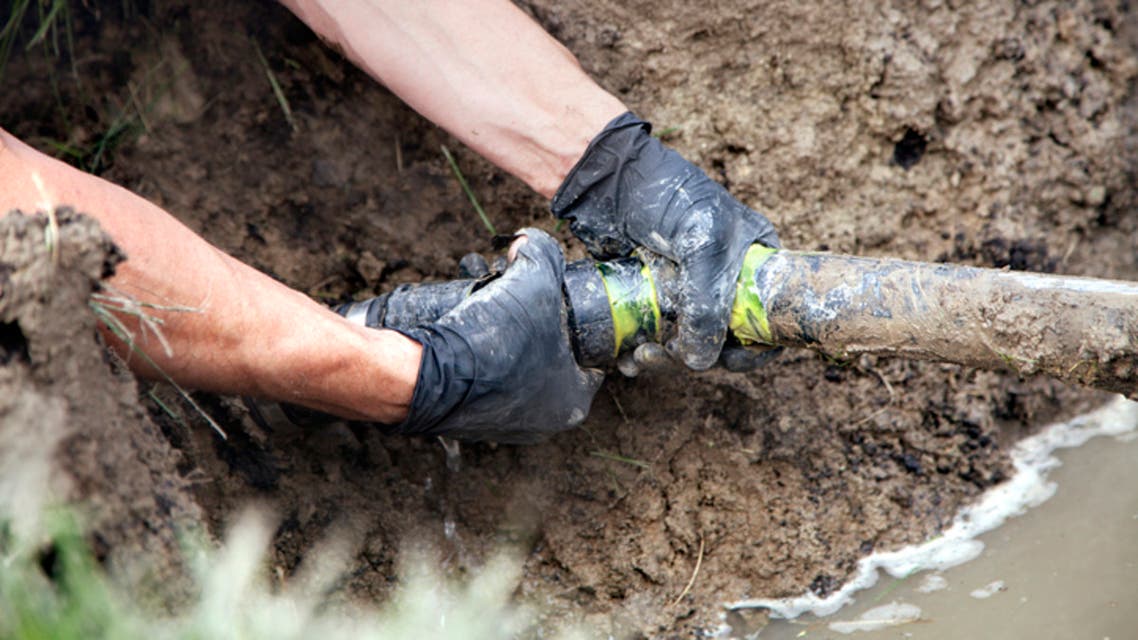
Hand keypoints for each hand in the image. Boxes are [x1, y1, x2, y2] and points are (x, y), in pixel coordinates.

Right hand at [392, 229, 602, 442]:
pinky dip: (479, 359)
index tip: (560, 306)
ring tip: (490, 312)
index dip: (577, 326)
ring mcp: (504, 426)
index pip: (589, 360)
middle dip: (536, 328)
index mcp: (572, 400)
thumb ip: (543, 254)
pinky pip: (484, 382)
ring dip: (505, 342)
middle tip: (519, 304)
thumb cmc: (492, 342)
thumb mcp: (534, 282)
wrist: (425, 376)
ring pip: (515, 370)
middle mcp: (542, 421)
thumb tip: (529, 242)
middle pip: (550, 361)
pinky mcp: (469, 421)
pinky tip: (469, 335)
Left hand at [551, 112, 779, 370]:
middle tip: (667, 354)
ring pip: (686, 345)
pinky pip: (655, 338)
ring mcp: (686, 292)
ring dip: (665, 359)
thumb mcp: (703, 244)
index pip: (769, 319)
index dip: (754, 348)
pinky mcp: (651, 299)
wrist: (609, 178)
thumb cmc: (668, 197)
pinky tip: (626, 358)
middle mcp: (724, 282)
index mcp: (753, 264)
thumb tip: (700, 362)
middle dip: (697, 356)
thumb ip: (708, 303)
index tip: (729, 360)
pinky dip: (642, 354)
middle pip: (724, 341)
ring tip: (638, 357)